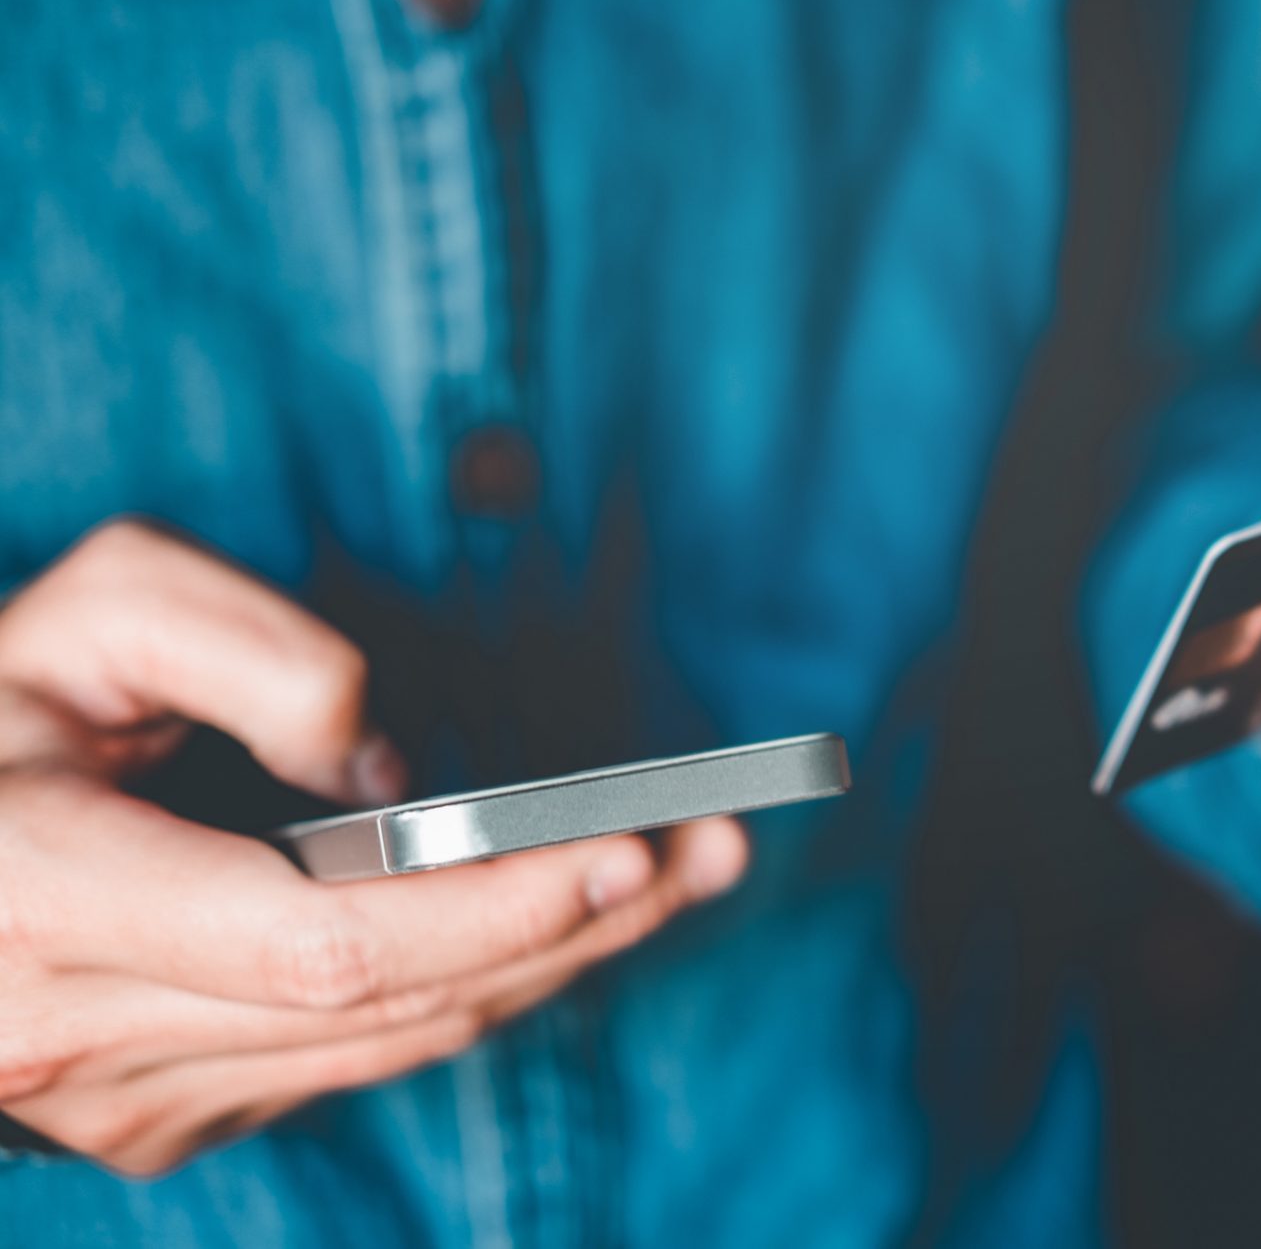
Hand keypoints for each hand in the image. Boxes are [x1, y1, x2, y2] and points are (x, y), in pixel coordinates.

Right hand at [0, 520, 746, 1175]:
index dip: (492, 907)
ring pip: (399, 1044)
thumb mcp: (81, 617)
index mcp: (49, 899)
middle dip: (579, 925)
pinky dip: (481, 987)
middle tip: (716, 845)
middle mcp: (88, 1034)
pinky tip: (566, 922)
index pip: (324, 942)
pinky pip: (362, 1058)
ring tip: (682, 872)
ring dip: (557, 960)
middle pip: (398, 1003)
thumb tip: (386, 773)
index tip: (628, 844)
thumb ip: (241, 651)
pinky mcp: (167, 1120)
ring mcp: (128, 1102)